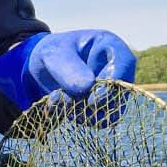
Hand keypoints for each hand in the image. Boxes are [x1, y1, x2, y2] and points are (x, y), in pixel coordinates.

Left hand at [0, 29, 136, 110]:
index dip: (112, 85)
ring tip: (58, 102)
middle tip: (65, 101)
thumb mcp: (54, 54)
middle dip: (91, 103)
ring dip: (83, 114)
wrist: (42, 67)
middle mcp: (116, 68)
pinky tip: (60, 109)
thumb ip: (69, 68)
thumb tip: (89, 87)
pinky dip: (78, 118)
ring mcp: (112, 89)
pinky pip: (98, 120)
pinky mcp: (103, 105)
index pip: (124, 64)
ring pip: (110, 111)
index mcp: (110, 46)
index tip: (92, 100)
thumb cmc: (52, 52)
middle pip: (119, 93)